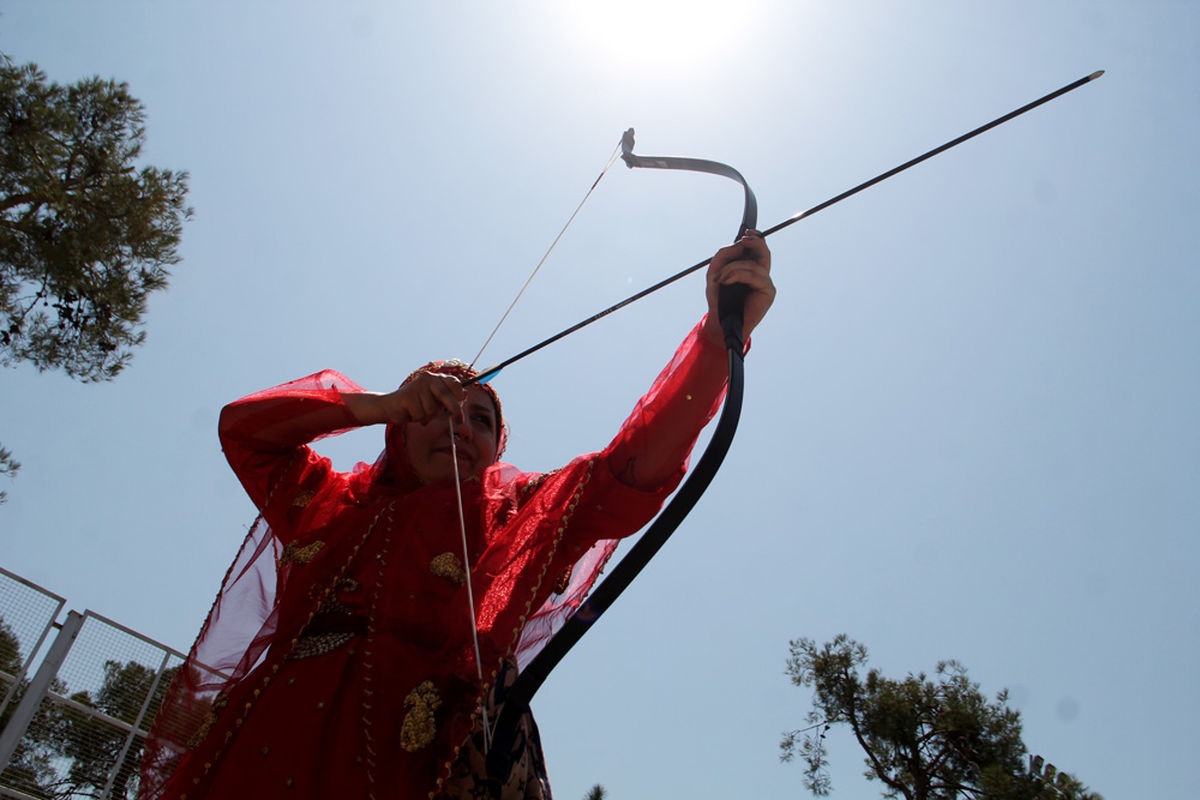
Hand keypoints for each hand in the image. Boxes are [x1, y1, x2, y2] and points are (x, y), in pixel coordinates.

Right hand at [344, 371, 467, 426]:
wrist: (390, 407)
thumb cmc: (416, 405)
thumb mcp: (434, 401)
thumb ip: (446, 398)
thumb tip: (464, 395)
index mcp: (435, 378)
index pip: (453, 382)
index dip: (459, 393)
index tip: (462, 402)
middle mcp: (427, 379)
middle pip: (446, 396)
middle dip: (455, 410)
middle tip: (459, 421)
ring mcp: (417, 387)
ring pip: (432, 410)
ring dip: (428, 416)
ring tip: (419, 412)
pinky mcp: (408, 397)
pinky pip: (421, 414)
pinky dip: (417, 418)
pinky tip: (410, 413)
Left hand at [702, 230, 774, 347]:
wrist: (720, 320)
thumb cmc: (719, 297)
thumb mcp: (715, 271)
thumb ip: (725, 254)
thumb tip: (742, 243)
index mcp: (750, 268)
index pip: (758, 249)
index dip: (756, 238)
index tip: (747, 231)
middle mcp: (760, 274)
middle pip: (764, 252)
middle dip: (755, 242)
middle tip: (744, 239)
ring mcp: (766, 283)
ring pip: (753, 264)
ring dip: (733, 268)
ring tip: (720, 279)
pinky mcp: (768, 291)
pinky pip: (754, 275)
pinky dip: (737, 275)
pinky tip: (726, 282)